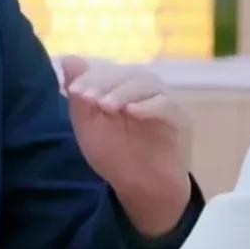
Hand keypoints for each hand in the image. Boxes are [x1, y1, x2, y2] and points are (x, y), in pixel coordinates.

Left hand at [61, 56, 192, 237]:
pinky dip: (149, 105)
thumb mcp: (89, 127)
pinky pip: (167, 105)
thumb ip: (80, 95)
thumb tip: (69, 59)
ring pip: (148, 83)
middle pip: (128, 74)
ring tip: (106, 106)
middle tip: (89, 98)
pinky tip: (131, 112)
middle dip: (105, 83)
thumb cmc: (116, 156)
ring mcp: (165, 104)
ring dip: (124, 91)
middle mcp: (146, 91)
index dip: (91, 77)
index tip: (75, 92)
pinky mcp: (180, 120)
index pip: (110, 72)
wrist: (141, 190)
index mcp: (124, 89)